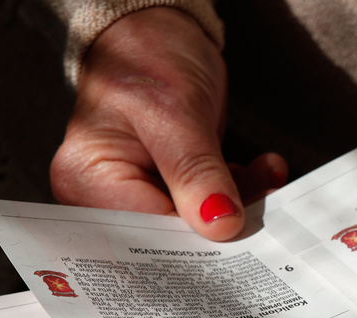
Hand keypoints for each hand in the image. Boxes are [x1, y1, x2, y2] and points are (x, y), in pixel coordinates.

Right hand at [50, 8, 286, 239]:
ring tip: (267, 173)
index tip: (235, 236)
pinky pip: (215, 207)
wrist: (161, 33)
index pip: (144, 236)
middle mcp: (109, 197)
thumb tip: (220, 225)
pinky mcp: (175, 191)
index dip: (191, 245)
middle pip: (172, 239)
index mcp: (89, 181)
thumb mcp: (174, 113)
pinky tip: (264, 169)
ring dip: (242, 202)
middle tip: (262, 213)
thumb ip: (196, 172)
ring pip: (202, 225)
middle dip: (221, 226)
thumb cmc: (146, 58)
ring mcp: (144, 195)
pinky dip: (244, 190)